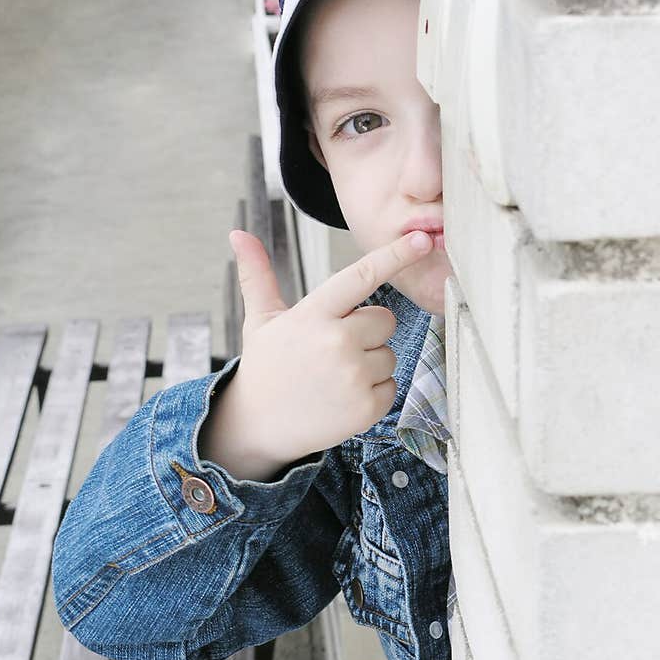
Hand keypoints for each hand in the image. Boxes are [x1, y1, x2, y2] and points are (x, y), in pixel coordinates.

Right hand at [227, 228, 433, 462]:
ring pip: (389, 355)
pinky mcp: (366, 407)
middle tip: (334, 350)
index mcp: (313, 313)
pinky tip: (342, 398)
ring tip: (334, 377)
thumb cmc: (265, 367)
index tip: (421, 240)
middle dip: (368, 331)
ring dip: (370, 364)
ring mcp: (353, 376)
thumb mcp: (260, 319)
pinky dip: (373, 393)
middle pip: (386, 319)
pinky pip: (391, 387)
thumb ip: (258, 275)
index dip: (394, 255)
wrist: (257, 426)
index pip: (362, 276)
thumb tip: (238, 233)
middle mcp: (336, 341)